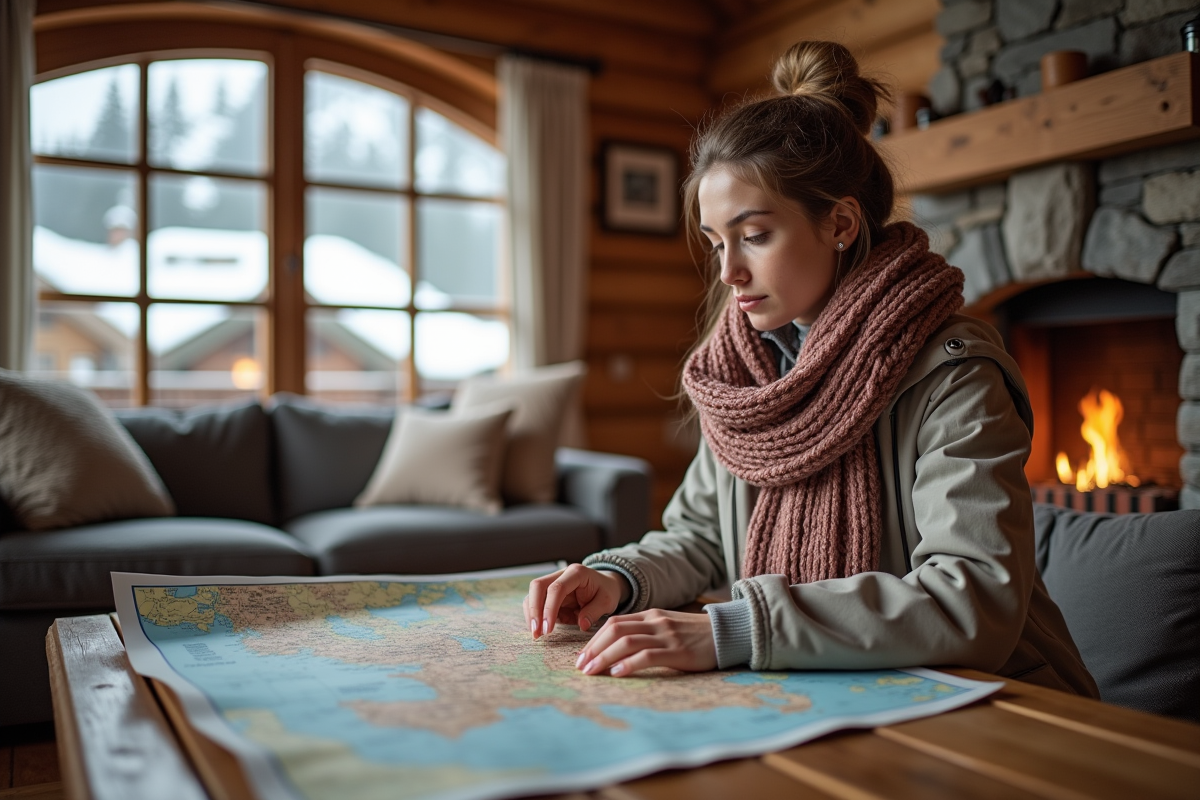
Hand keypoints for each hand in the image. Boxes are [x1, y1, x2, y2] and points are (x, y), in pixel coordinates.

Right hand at [524, 564, 628, 637]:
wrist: (604, 585)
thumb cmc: (606, 591)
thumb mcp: (607, 601)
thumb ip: (595, 612)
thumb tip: (582, 625)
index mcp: (576, 573)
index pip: (557, 588)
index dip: (549, 609)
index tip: (548, 629)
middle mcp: (561, 575)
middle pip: (538, 586)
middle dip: (534, 610)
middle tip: (536, 632)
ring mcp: (553, 582)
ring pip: (532, 594)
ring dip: (531, 614)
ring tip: (536, 635)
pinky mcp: (548, 593)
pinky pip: (535, 602)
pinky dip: (535, 616)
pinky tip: (539, 629)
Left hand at [574, 609, 716, 677]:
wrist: (728, 633)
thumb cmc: (696, 635)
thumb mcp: (668, 627)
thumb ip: (646, 632)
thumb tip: (617, 649)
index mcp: (651, 615)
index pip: (613, 623)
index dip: (594, 640)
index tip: (582, 657)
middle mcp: (655, 622)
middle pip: (614, 630)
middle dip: (593, 649)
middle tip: (581, 667)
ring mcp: (666, 635)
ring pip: (626, 642)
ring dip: (604, 657)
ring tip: (592, 672)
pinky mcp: (677, 651)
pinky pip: (648, 655)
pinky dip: (629, 664)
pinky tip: (617, 673)